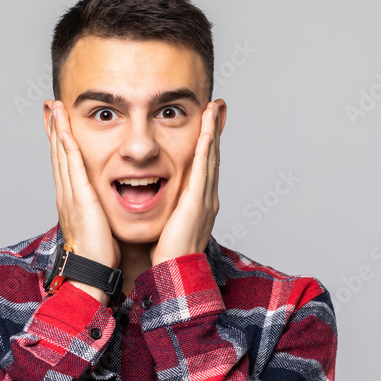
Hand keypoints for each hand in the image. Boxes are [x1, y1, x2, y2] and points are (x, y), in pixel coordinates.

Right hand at [48, 100, 120, 269]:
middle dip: (54, 128)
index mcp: (72, 200)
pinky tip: (66, 130)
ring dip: (58, 129)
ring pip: (62, 155)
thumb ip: (98, 212)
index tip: (60, 122)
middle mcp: (66, 194)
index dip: (61, 141)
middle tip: (51, 105)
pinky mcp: (79, 198)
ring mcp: (70, 195)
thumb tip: (104, 208)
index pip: (65, 164)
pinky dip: (67, 146)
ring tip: (55, 107)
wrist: (91, 272)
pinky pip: (72, 166)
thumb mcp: (97, 226)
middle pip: (58, 154)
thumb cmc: (99, 255)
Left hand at [150, 101, 221, 266]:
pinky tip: (206, 133)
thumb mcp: (171, 225)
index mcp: (200, 202)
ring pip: (210, 159)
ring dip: (212, 132)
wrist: (176, 274)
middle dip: (214, 130)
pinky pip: (202, 171)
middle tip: (218, 106)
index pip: (204, 165)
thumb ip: (171, 210)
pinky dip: (205, 150)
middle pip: (212, 156)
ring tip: (213, 109)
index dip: (208, 142)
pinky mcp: (197, 203)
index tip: (208, 122)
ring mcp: (205, 200)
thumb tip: (163, 201)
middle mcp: (207, 198)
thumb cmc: (170, 255)